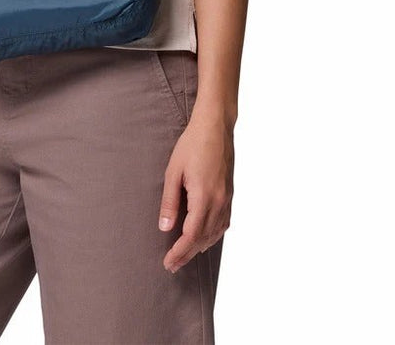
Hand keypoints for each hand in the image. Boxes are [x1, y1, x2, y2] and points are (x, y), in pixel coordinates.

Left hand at [157, 116, 233, 273]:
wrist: (215, 127)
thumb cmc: (192, 145)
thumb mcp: (173, 172)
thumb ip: (170, 201)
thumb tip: (164, 227)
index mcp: (204, 198)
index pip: (191, 236)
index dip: (179, 252)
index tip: (168, 263)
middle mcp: (219, 202)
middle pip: (203, 239)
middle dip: (187, 254)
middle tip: (172, 265)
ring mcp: (227, 199)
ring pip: (215, 234)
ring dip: (200, 247)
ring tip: (185, 255)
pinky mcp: (230, 194)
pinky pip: (223, 224)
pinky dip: (213, 235)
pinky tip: (204, 237)